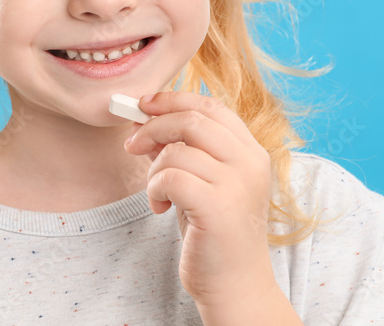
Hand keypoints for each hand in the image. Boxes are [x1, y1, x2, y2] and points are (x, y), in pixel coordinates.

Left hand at [123, 91, 277, 307]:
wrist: (233, 284)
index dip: (173, 99)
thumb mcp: (199, 181)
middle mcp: (250, 163)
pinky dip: (154, 190)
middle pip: (191, 120)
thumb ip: (180, 149)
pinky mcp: (218, 207)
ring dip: (154, 169)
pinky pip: (169, 177)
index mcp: (251, 152)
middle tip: (132, 145)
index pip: (211, 105)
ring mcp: (238, 185)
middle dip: (152, 127)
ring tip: (158, 193)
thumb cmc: (212, 231)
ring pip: (176, 150)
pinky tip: (161, 207)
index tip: (143, 105)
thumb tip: (143, 120)